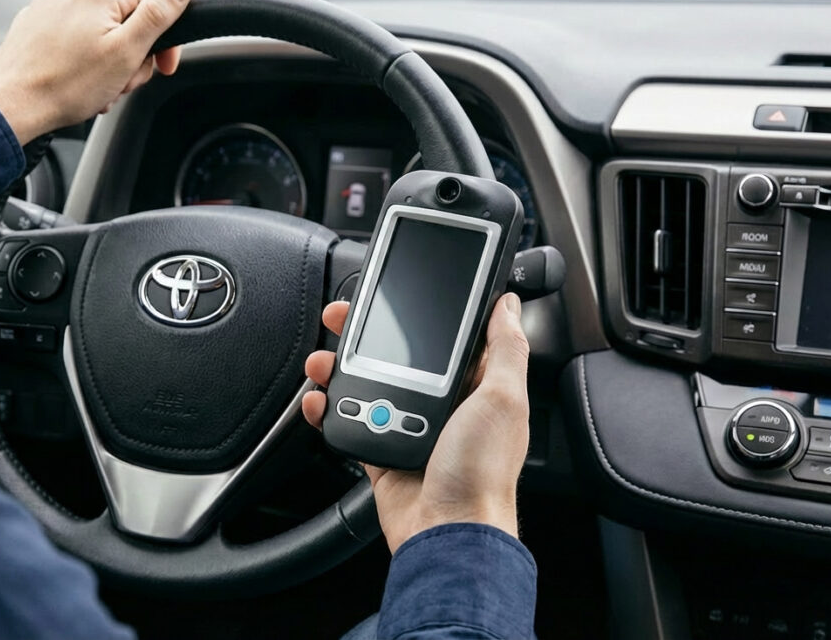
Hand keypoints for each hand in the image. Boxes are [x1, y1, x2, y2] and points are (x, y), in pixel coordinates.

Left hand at [0, 0, 192, 144]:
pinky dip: (83, 60)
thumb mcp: (126, 52)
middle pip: (127, 20)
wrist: (13, 105)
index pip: (155, 5)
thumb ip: (157, 14)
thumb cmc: (66, 85)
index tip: (163, 67)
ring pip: (102, 32)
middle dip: (131, 56)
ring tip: (96, 86)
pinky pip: (75, 38)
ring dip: (109, 63)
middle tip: (119, 82)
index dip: (165, 41)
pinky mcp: (37, 23)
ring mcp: (52, 5)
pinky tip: (77, 81)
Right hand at [302, 293, 529, 552]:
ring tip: (322, 363)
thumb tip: (509, 306)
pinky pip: (351, 421)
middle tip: (341, 321)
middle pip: (398, 356)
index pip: (445, 338)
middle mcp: (445, 405)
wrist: (448, 532)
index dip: (418, 315)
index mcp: (477, 387)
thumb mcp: (504, 400)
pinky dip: (331, 410)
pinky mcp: (384, 450)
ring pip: (368, 384)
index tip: (390, 298)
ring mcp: (411, 427)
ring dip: (340, 370)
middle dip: (365, 336)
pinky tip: (320, 401)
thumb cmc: (483, 474)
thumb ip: (506, 349)